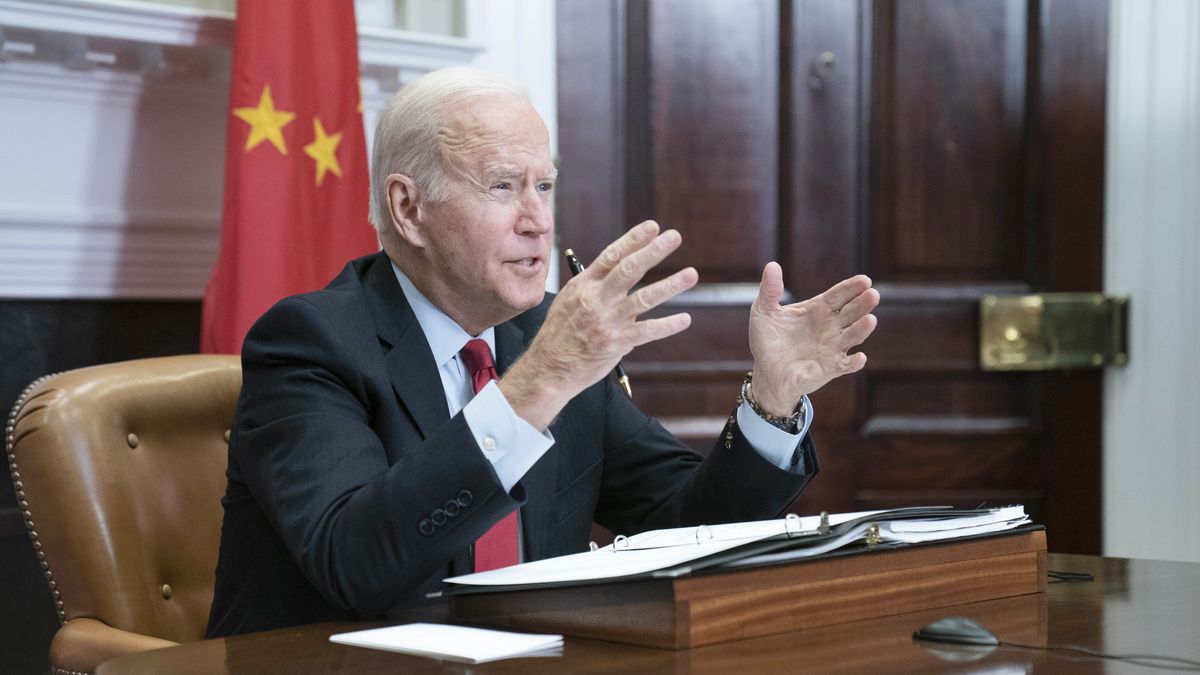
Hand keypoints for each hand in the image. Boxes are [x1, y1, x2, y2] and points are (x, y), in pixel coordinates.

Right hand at [500, 221, 697, 428]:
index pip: (612, 255)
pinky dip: (668, 325)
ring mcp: (608, 320)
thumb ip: (595, 284)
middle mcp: (596, 299)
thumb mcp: (569, 299)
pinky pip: (648, 331)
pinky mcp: (617, 342)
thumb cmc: (560, 332)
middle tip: (674, 237)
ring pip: (644, 298)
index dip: (634, 239)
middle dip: (653, 251)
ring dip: (670, 285)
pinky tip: (685, 319)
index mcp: (584, 284)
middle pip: (629, 269)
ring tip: (691, 274)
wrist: (550, 366)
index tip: (653, 227)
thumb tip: (620, 267)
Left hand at [748, 262, 878, 415]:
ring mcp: (832, 347)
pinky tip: (859, 357)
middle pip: (851, 312)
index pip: (839, 295)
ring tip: (870, 319)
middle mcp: (830, 327)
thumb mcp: (764, 312)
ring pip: (853, 336)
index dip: (852, 288)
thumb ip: (770, 290)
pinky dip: (854, 362)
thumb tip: (772, 265)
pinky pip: (845, 365)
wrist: (765, 372)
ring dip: (862, 329)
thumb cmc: (767, 340)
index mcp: (818, 309)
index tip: (865, 280)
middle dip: (862, 304)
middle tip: (872, 294)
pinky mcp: (829, 368)